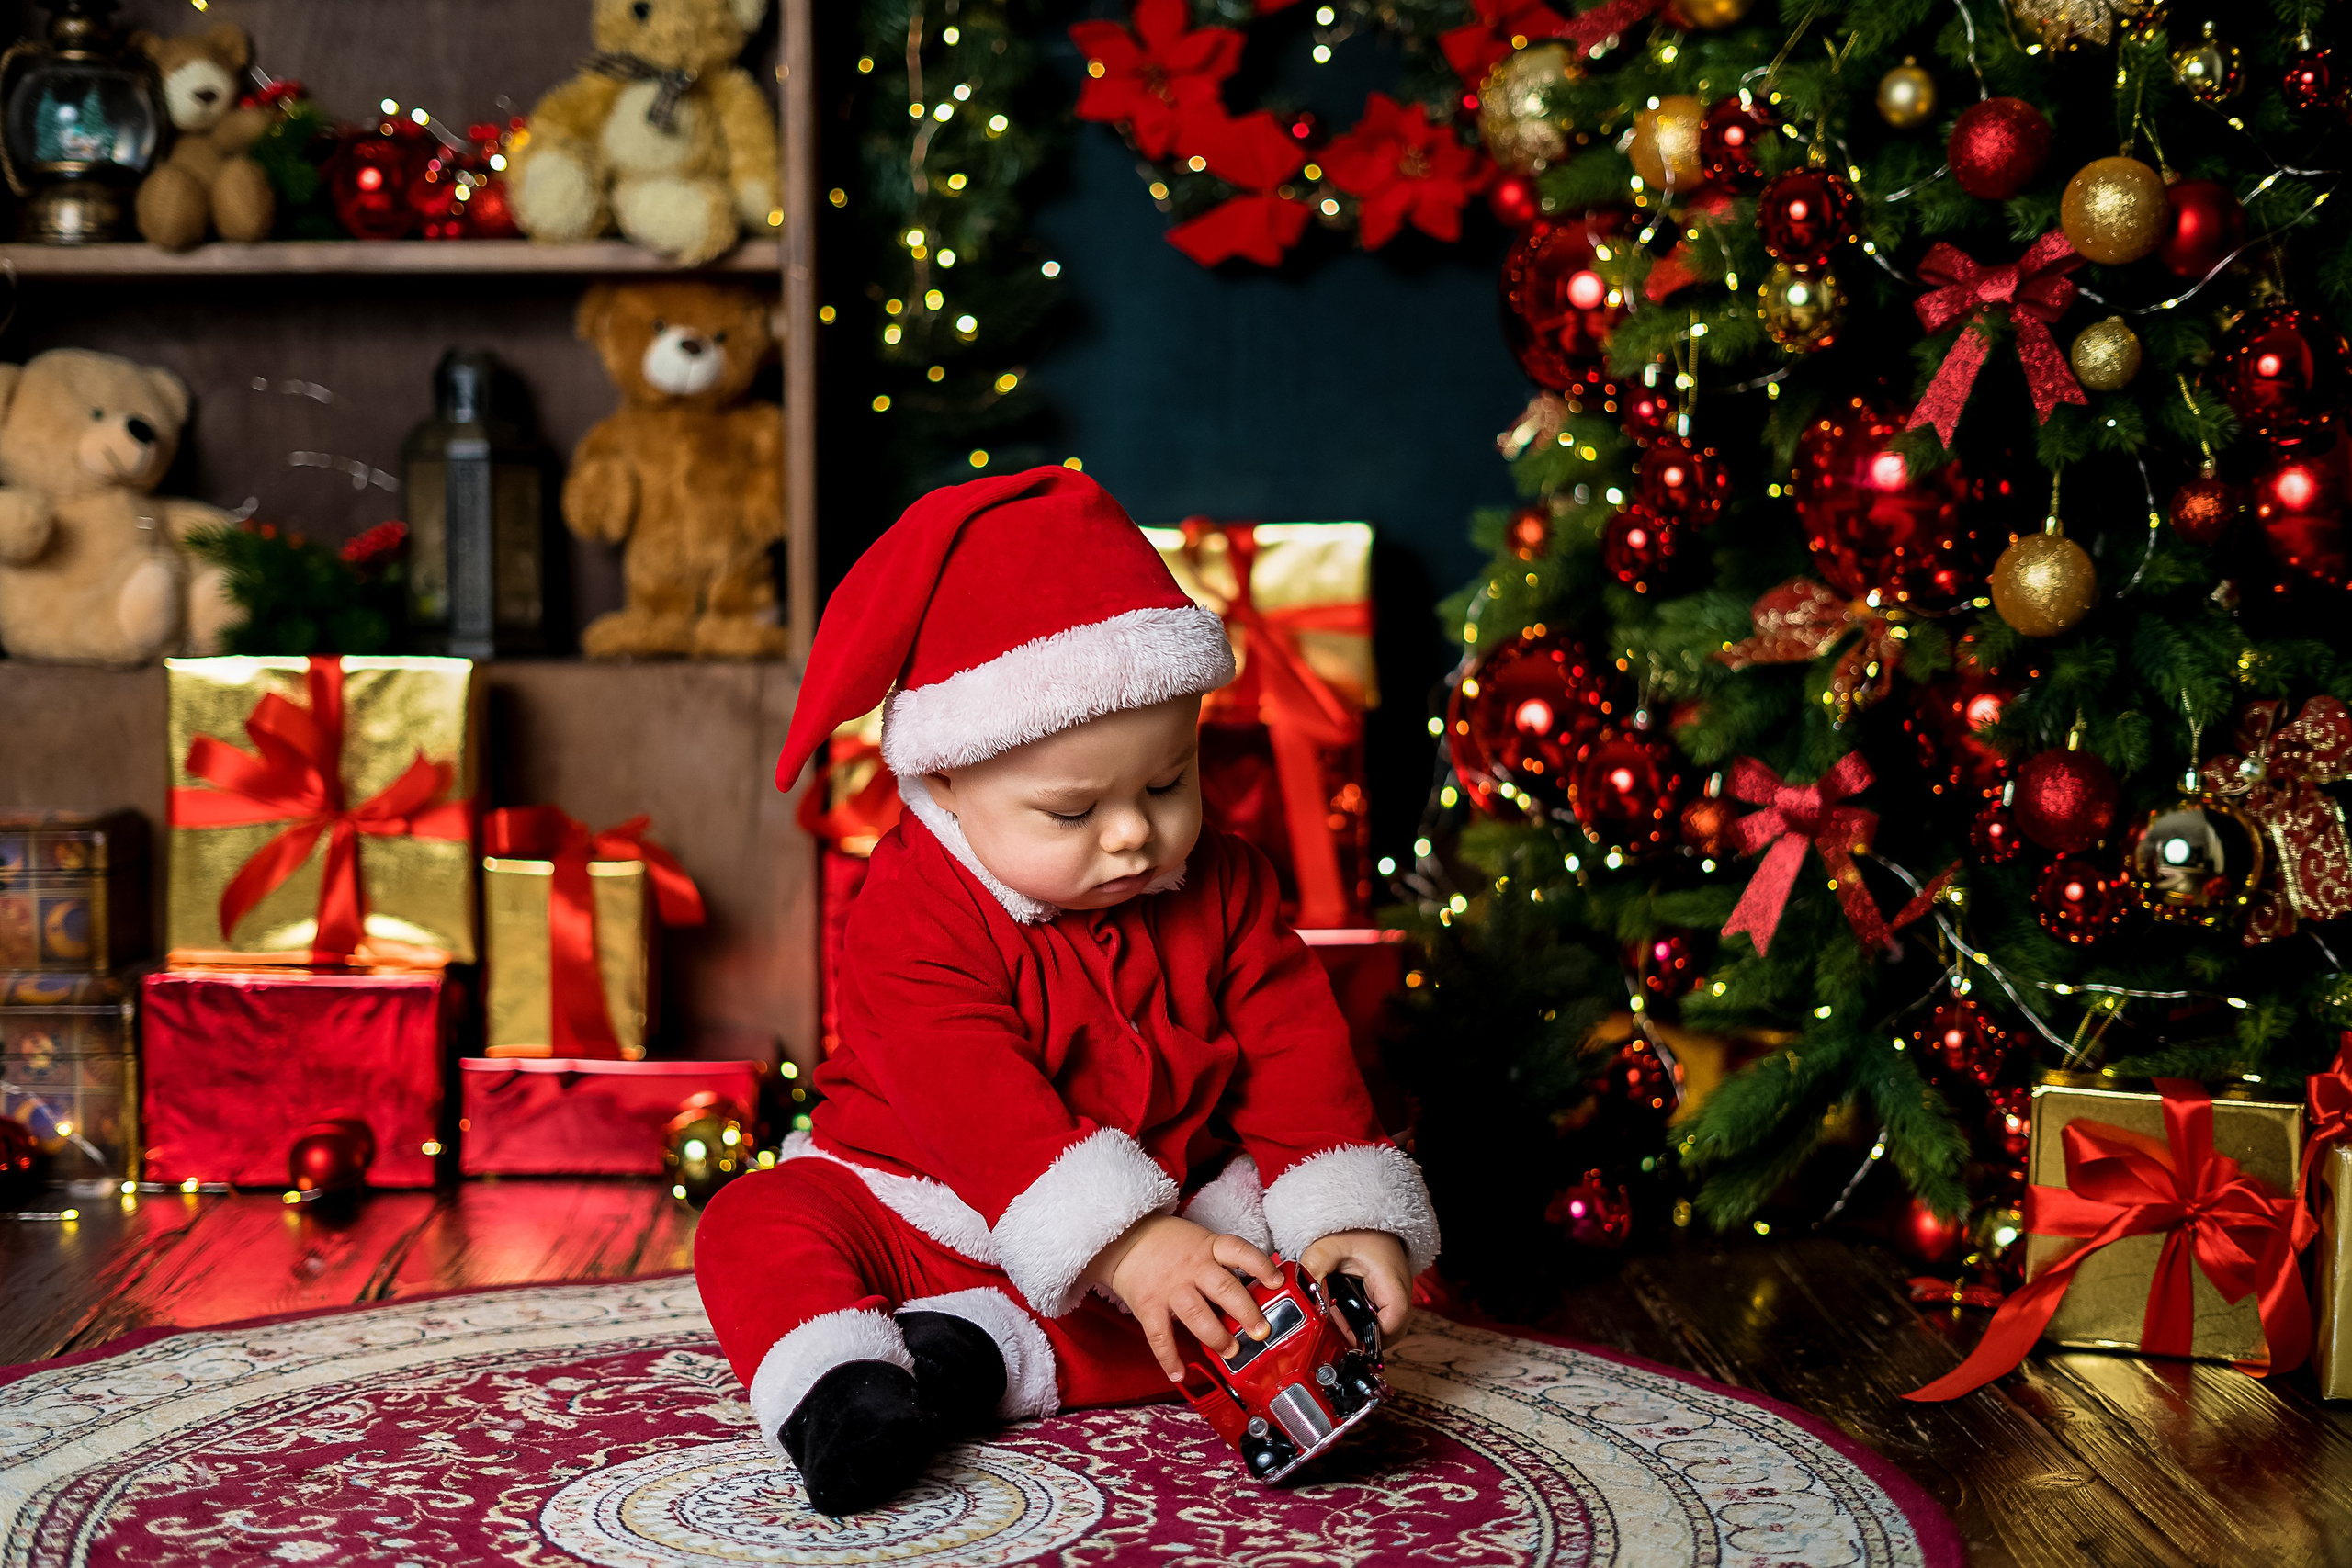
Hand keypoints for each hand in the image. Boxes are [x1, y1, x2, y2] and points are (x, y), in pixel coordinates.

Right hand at [1085, 1215, 1283, 1380]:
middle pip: (1224, 1288)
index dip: (1261, 1266)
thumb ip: (1225, 1265)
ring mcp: (1170, 1287)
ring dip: (1216, 1336)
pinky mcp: (1148, 1304)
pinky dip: (1169, 1357)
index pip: (1240, 1252)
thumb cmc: (1171, 1245)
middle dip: (1246, 1312)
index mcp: (1209, 1248)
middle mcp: (1192, 1267)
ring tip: (1230, 1351)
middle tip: (1261, 1331)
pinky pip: (1159, 1335)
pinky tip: (1179, 1373)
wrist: (1125, 1240)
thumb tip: (1258, 1292)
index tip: (1277, 1283)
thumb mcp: (1202, 1242)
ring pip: (1197, 1313)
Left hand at [1299, 1229, 1412, 1341]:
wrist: (1365, 1221)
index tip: (1344, 1333)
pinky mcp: (1386, 1298)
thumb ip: (1313, 1268)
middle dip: (1362, 1338)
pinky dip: (1360, 1321)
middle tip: (1336, 1329)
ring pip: (1384, 1329)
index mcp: (1392, 1281)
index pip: (1394, 1322)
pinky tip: (1340, 1310)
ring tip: (1335, 1318)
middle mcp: (1400, 1293)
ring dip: (1360, 1330)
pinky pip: (1378, 1319)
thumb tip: (1303, 1296)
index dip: (1370, 1336)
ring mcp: (1395, 1297)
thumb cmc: (1355, 1230)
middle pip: (1391, 1333)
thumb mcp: (1328, 1246)